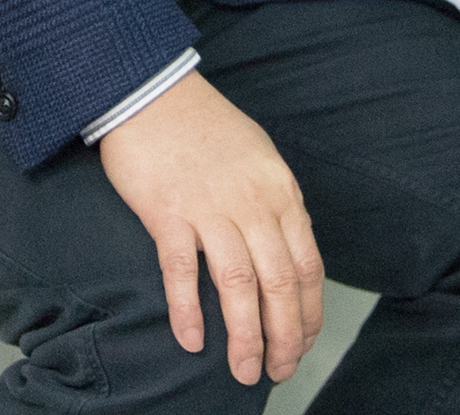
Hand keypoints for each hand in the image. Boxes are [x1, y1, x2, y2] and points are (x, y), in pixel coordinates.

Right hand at [96, 72, 323, 386]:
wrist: (151, 90)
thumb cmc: (204, 123)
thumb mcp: (259, 156)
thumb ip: (275, 202)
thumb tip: (286, 246)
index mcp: (279, 192)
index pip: (307, 266)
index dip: (308, 313)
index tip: (301, 342)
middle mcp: (252, 203)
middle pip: (280, 283)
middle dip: (284, 336)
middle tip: (278, 370)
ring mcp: (210, 208)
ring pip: (239, 285)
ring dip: (245, 336)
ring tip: (243, 370)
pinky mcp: (168, 211)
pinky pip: (183, 271)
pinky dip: (188, 310)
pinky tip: (191, 340)